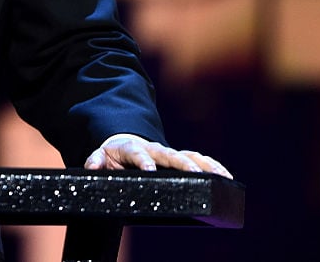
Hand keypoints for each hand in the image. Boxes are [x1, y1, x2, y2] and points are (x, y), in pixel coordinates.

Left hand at [84, 134, 230, 178]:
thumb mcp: (100, 156)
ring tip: (221, 177)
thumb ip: (95, 160)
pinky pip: (198, 160)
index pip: (138, 154)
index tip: (149, 171)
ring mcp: (168, 153)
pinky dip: (212, 166)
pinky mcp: (180, 159)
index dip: (143, 161)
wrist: (124, 143)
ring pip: (188, 156)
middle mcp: (154, 149)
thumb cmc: (114, 155)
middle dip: (182, 164)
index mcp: (133, 148)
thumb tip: (92, 167)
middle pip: (169, 154)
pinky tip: (227, 177)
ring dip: (204, 165)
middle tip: (195, 174)